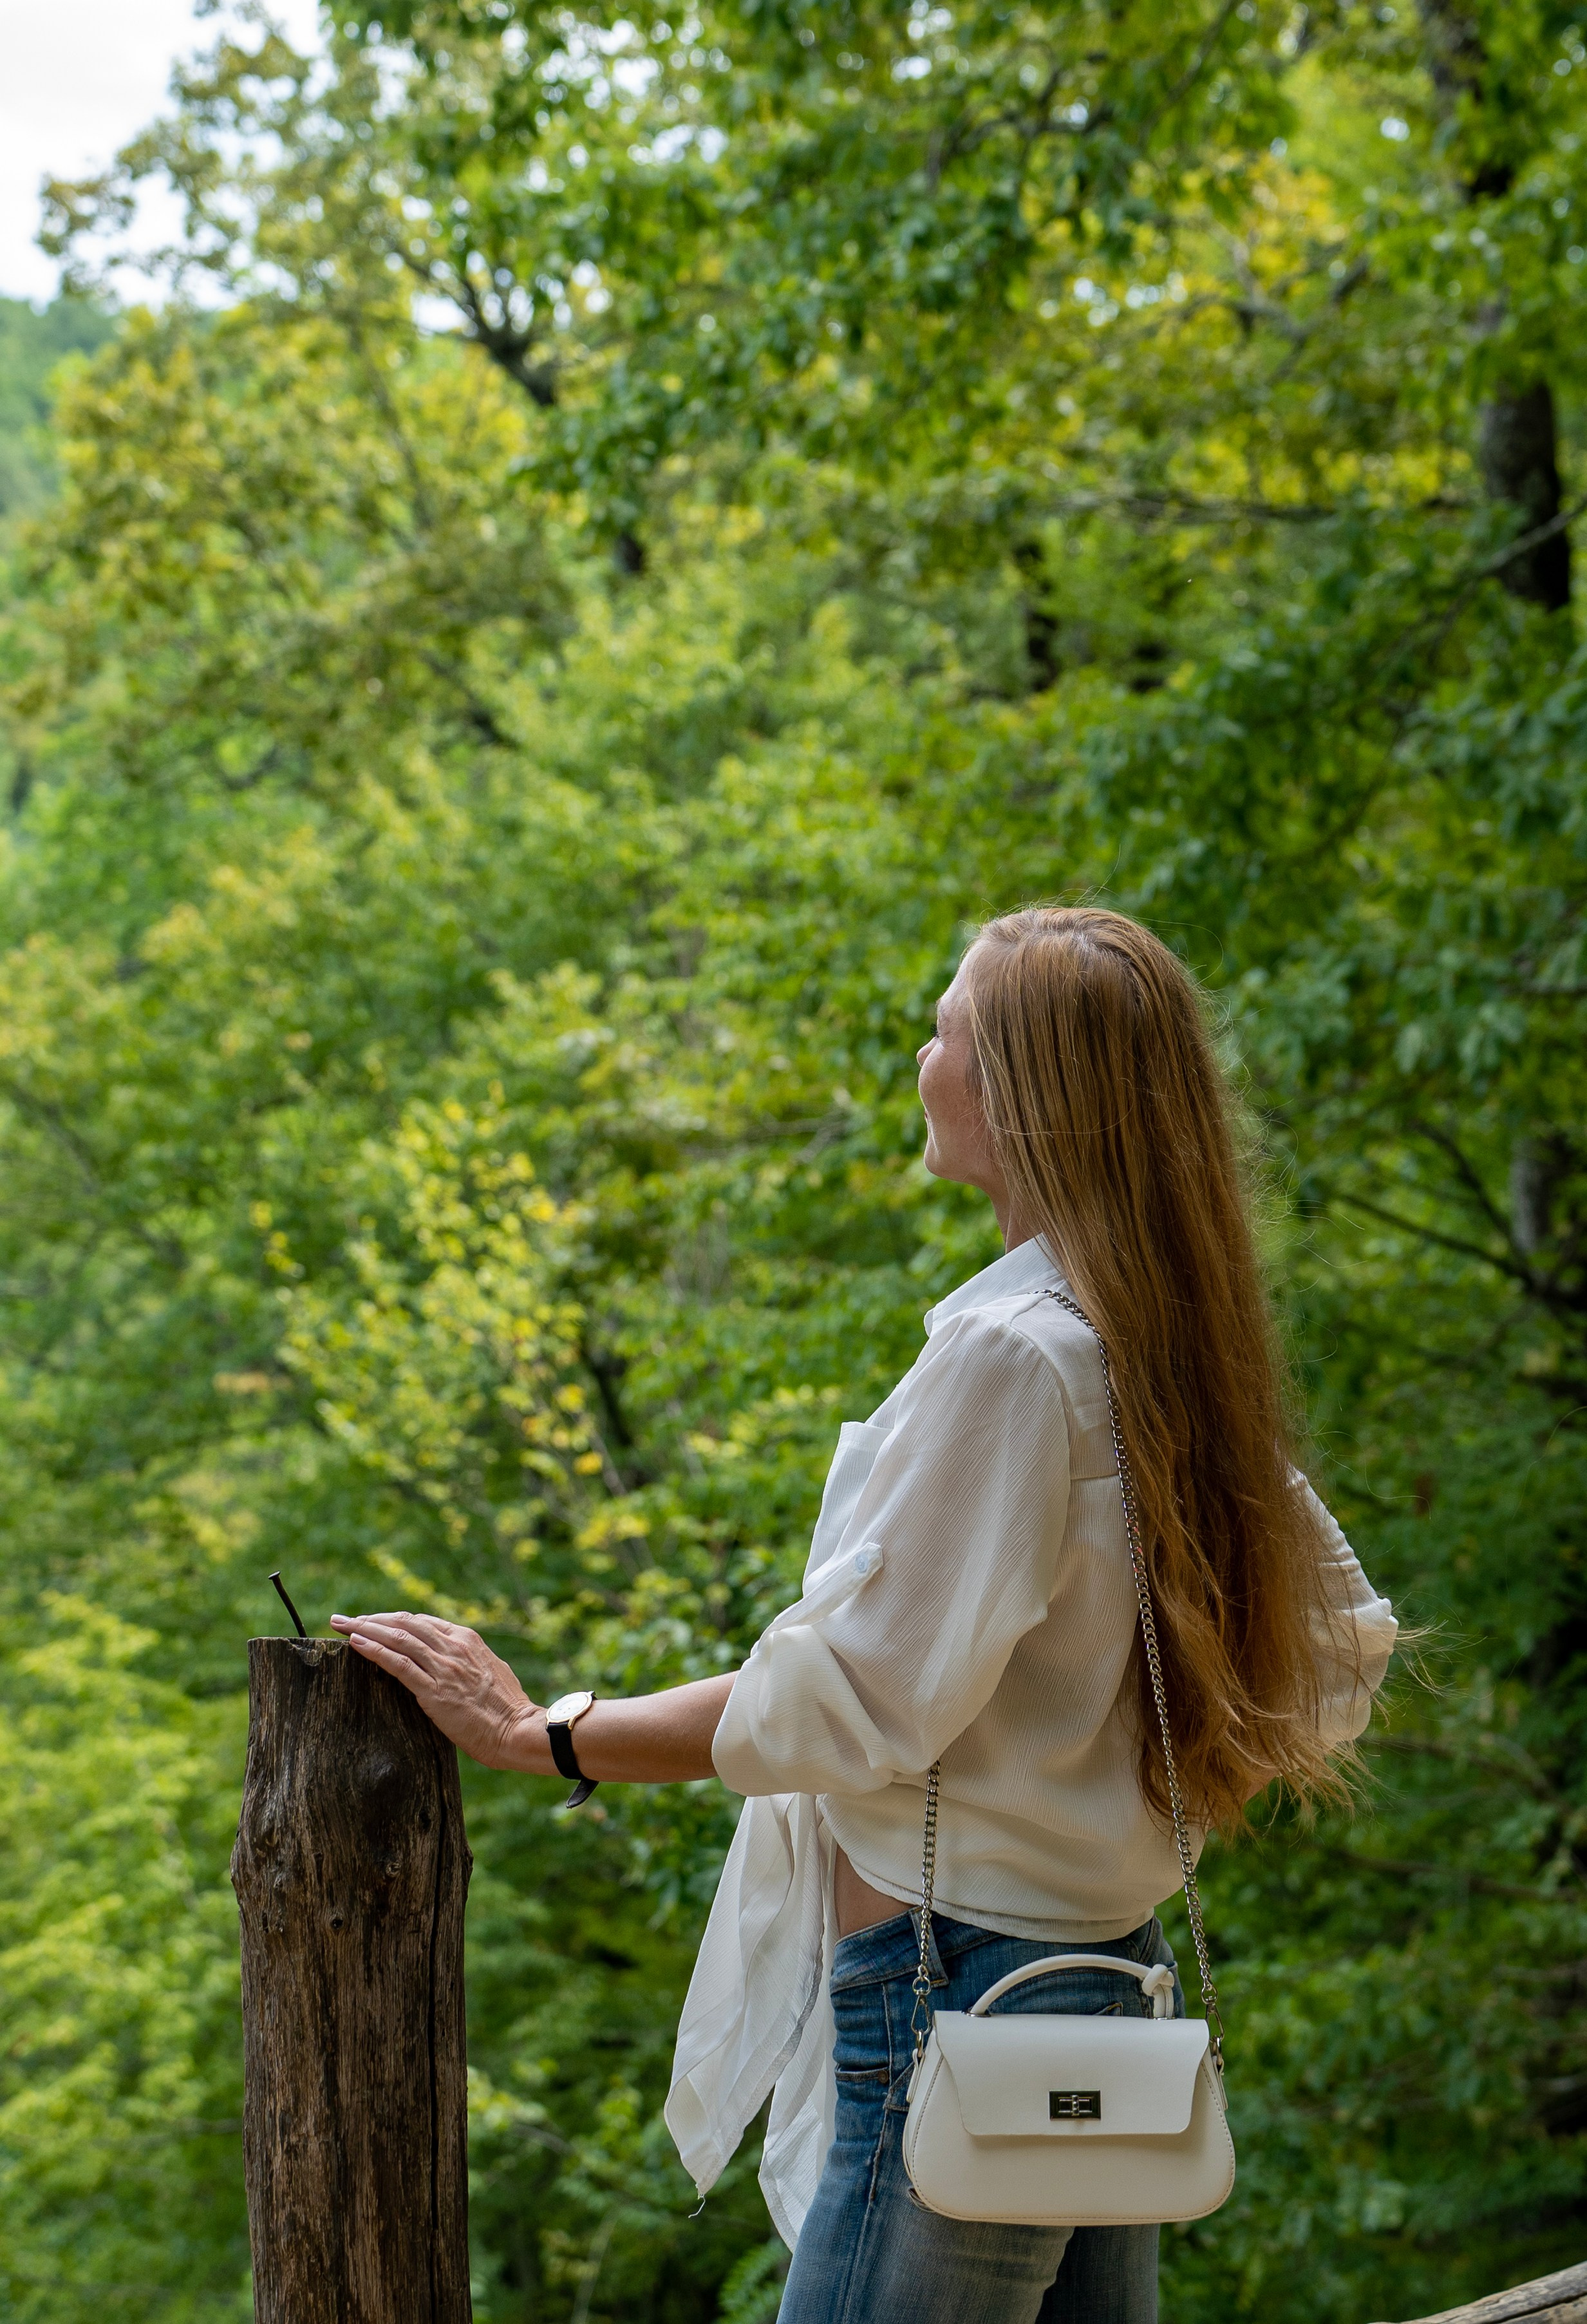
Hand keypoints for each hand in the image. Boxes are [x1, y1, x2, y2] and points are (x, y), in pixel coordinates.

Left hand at [328, 1610, 549, 1771]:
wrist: (518, 1730)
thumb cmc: (507, 1709)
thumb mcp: (489, 1674)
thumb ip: (467, 1663)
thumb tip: (451, 1665)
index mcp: (467, 1640)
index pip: (421, 1621)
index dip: (392, 1619)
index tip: (372, 1622)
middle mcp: (453, 1647)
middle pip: (404, 1623)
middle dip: (371, 1618)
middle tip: (344, 1619)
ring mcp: (443, 1667)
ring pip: (397, 1638)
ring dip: (364, 1628)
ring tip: (340, 1625)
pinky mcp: (434, 1691)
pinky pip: (398, 1664)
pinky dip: (374, 1651)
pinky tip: (355, 1644)